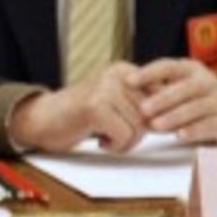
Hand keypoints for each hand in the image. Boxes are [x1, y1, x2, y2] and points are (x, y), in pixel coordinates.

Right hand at [7, 61, 150, 152]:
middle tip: (117, 137)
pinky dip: (115, 146)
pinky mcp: (95, 107)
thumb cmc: (79, 117)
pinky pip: (124, 135)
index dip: (159, 118)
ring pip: (140, 127)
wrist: (40, 120)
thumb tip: (176, 116)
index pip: (162, 95)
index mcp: (124, 70)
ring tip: (106, 139)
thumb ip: (140, 103)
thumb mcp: (114, 103)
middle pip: (152, 114)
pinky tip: (99, 141)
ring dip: (126, 142)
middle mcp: (116, 75)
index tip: (149, 130)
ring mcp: (105, 89)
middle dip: (138, 133)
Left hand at [127, 58, 216, 146]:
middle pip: (185, 88)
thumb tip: (121, 91)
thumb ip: (155, 90)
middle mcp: (209, 82)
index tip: (129, 81)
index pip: (169, 67)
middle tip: (143, 110)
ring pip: (197, 107)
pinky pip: (211, 125)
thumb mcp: (178, 91)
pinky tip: (180, 136)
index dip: (149, 73)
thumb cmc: (195, 103)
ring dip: (175, 116)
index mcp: (192, 70)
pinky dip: (194, 130)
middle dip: (162, 99)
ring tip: (156, 125)